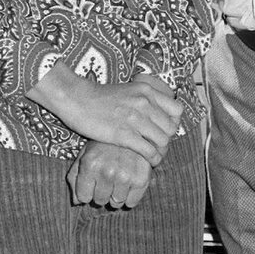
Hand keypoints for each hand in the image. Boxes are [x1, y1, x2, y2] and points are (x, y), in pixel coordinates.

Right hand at [27, 64, 182, 165]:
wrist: (78, 100)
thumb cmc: (100, 97)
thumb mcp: (128, 91)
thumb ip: (144, 100)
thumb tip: (157, 115)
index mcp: (147, 91)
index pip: (177, 110)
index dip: (174, 123)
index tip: (165, 130)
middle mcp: (145, 103)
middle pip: (171, 128)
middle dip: (167, 140)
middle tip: (158, 146)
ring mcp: (135, 118)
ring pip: (163, 141)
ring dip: (161, 151)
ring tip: (154, 156)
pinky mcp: (124, 134)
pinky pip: (149, 151)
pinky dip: (153, 159)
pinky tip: (148, 162)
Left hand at [68, 142, 152, 208]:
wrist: (133, 132)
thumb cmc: (104, 146)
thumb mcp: (85, 155)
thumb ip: (75, 177)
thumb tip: (76, 201)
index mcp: (90, 164)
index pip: (83, 197)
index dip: (88, 191)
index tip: (93, 181)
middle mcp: (107, 171)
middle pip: (100, 201)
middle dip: (102, 192)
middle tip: (108, 177)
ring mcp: (125, 176)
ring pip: (116, 203)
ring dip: (116, 195)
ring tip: (119, 178)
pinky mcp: (141, 180)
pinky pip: (131, 203)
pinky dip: (130, 197)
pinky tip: (129, 182)